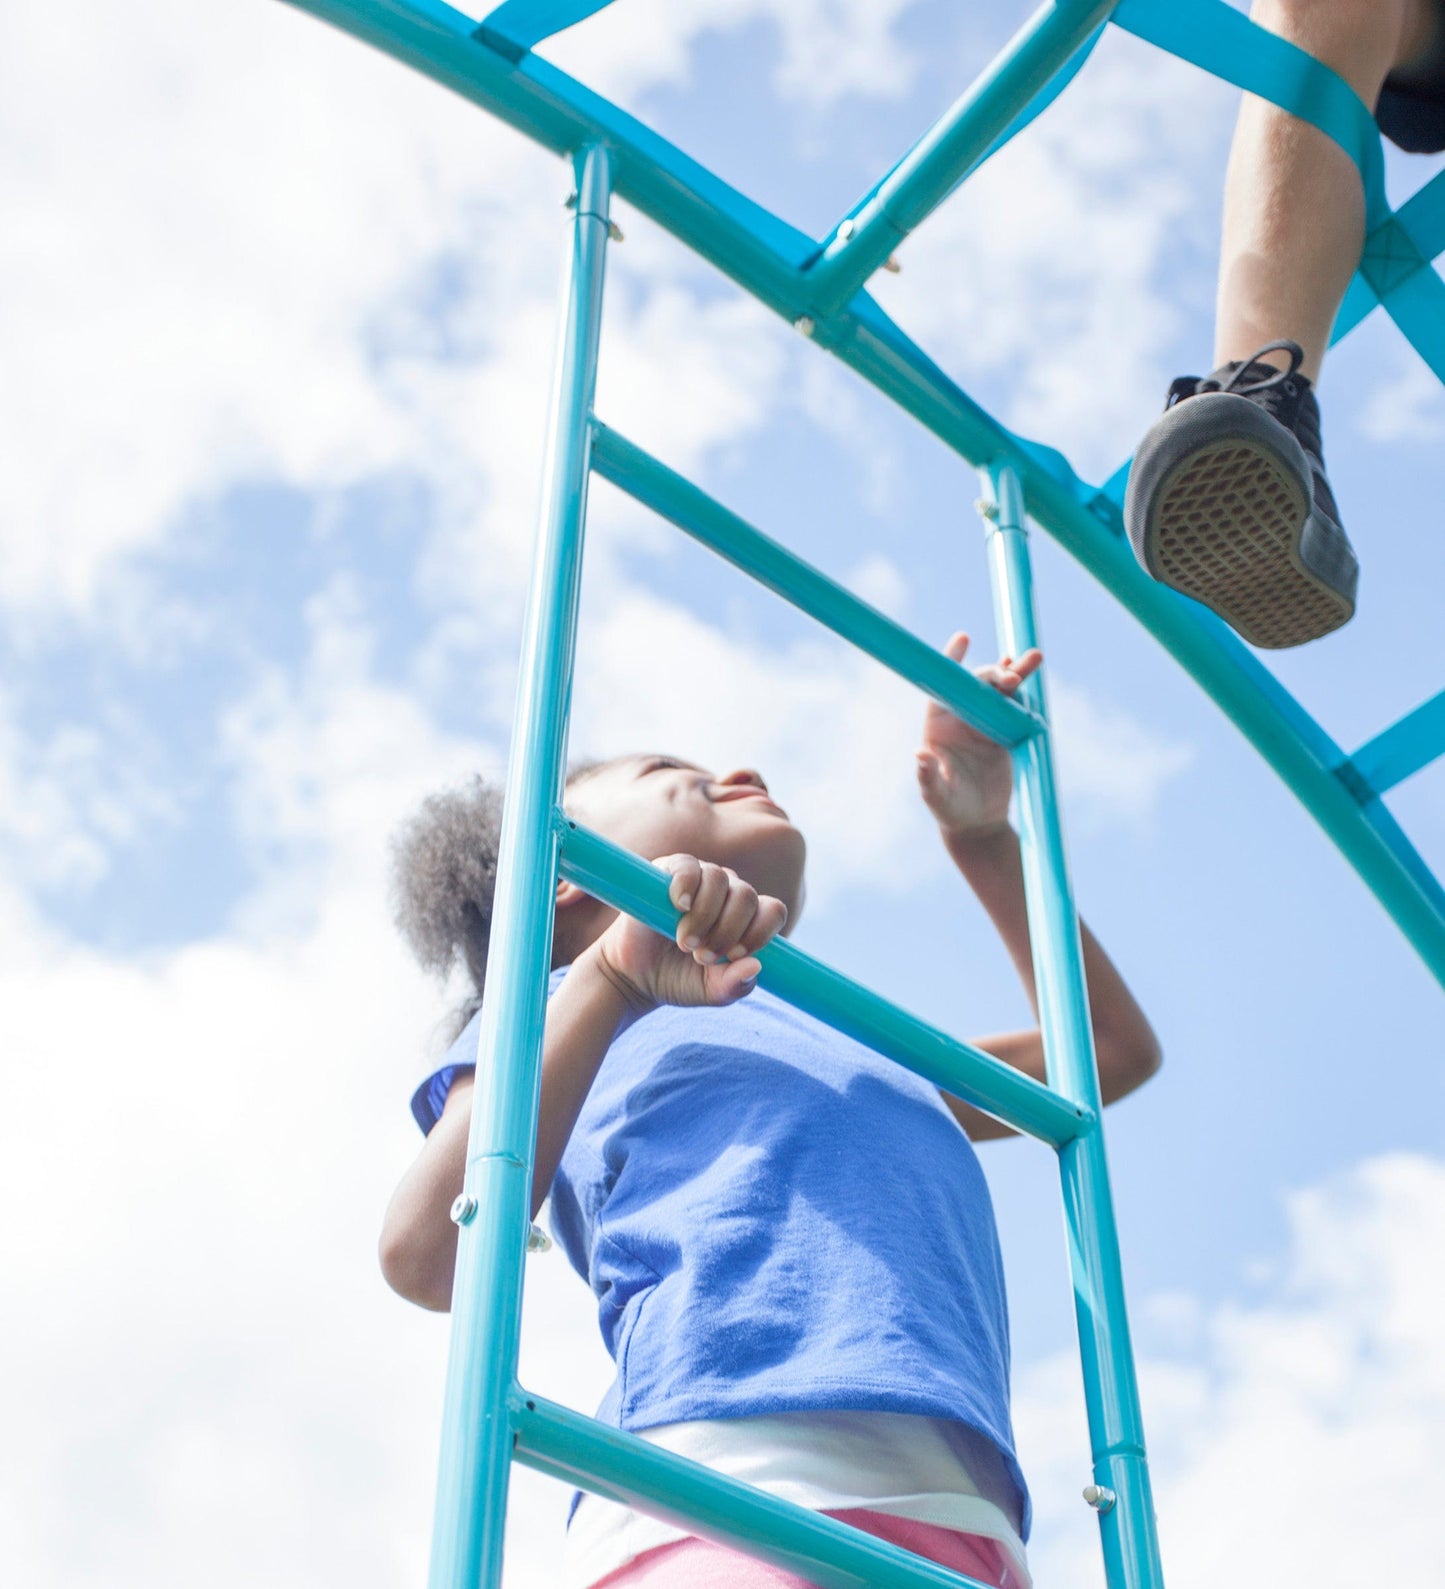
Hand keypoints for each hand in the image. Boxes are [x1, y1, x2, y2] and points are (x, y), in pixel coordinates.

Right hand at [591, 855, 787, 1013]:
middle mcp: (727, 895)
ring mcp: (700, 880)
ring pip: (720, 878)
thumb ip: (735, 985)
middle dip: (728, 929)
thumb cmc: (678, 980)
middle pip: (747, 896)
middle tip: (703, 956)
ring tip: (686, 942)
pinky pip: (688, 865)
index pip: (772, 910)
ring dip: (705, 915)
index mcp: (745, 919)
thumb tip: (755, 966)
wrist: (634, 977)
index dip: (760, 931)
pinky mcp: (669, 871)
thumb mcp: (711, 992)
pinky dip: (686, 885)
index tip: (735, 955)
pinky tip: (679, 906)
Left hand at [916, 631, 1041, 835]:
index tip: (964, 639)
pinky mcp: (1005, 732)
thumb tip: (919, 756)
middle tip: (1011, 678)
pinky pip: (1016, 706)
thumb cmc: (949, 809)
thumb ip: (928, 777)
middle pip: (977, 685)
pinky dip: (1024, 691)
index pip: (942, 686)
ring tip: (1034, 658)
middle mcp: (961, 718)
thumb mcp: (937, 796)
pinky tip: (1031, 676)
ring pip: (1000, 690)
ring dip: (1015, 673)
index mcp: (938, 725)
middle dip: (994, 675)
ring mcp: (984, 723)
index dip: (951, 662)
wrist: (977, 823)